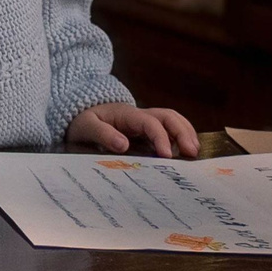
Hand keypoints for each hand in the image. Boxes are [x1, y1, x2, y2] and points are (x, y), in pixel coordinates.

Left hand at [67, 103, 198, 157]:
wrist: (77, 117)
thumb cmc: (82, 122)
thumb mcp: (85, 127)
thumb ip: (102, 134)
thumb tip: (123, 145)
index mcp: (126, 115)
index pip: (150, 122)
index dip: (161, 137)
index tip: (166, 156)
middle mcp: (139, 116)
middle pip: (168, 116)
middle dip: (182, 131)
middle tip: (192, 153)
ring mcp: (144, 123)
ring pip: (172, 121)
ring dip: (185, 133)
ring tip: (194, 152)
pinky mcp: (145, 133)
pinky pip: (167, 131)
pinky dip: (180, 139)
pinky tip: (185, 154)